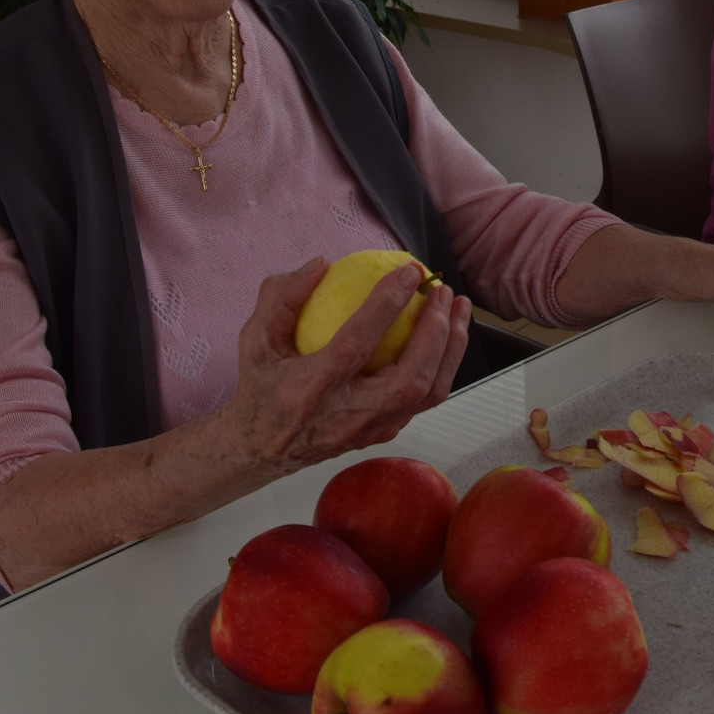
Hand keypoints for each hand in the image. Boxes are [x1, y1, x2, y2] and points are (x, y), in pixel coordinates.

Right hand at [220, 259, 470, 475]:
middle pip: (410, 379)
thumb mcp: (254, 338)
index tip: (409, 272)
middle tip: (442, 292)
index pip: (356, 344)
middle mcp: (346, 416)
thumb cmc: (261, 385)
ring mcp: (369, 430)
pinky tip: (446, 335)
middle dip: (436, 332)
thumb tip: (321, 263)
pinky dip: (442, 365)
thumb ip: (280, 297)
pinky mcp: (383, 434)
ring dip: (451, 348)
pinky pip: (424, 399)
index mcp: (311, 390)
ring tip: (458, 309)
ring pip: (428, 394)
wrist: (261, 449)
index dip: (386, 305)